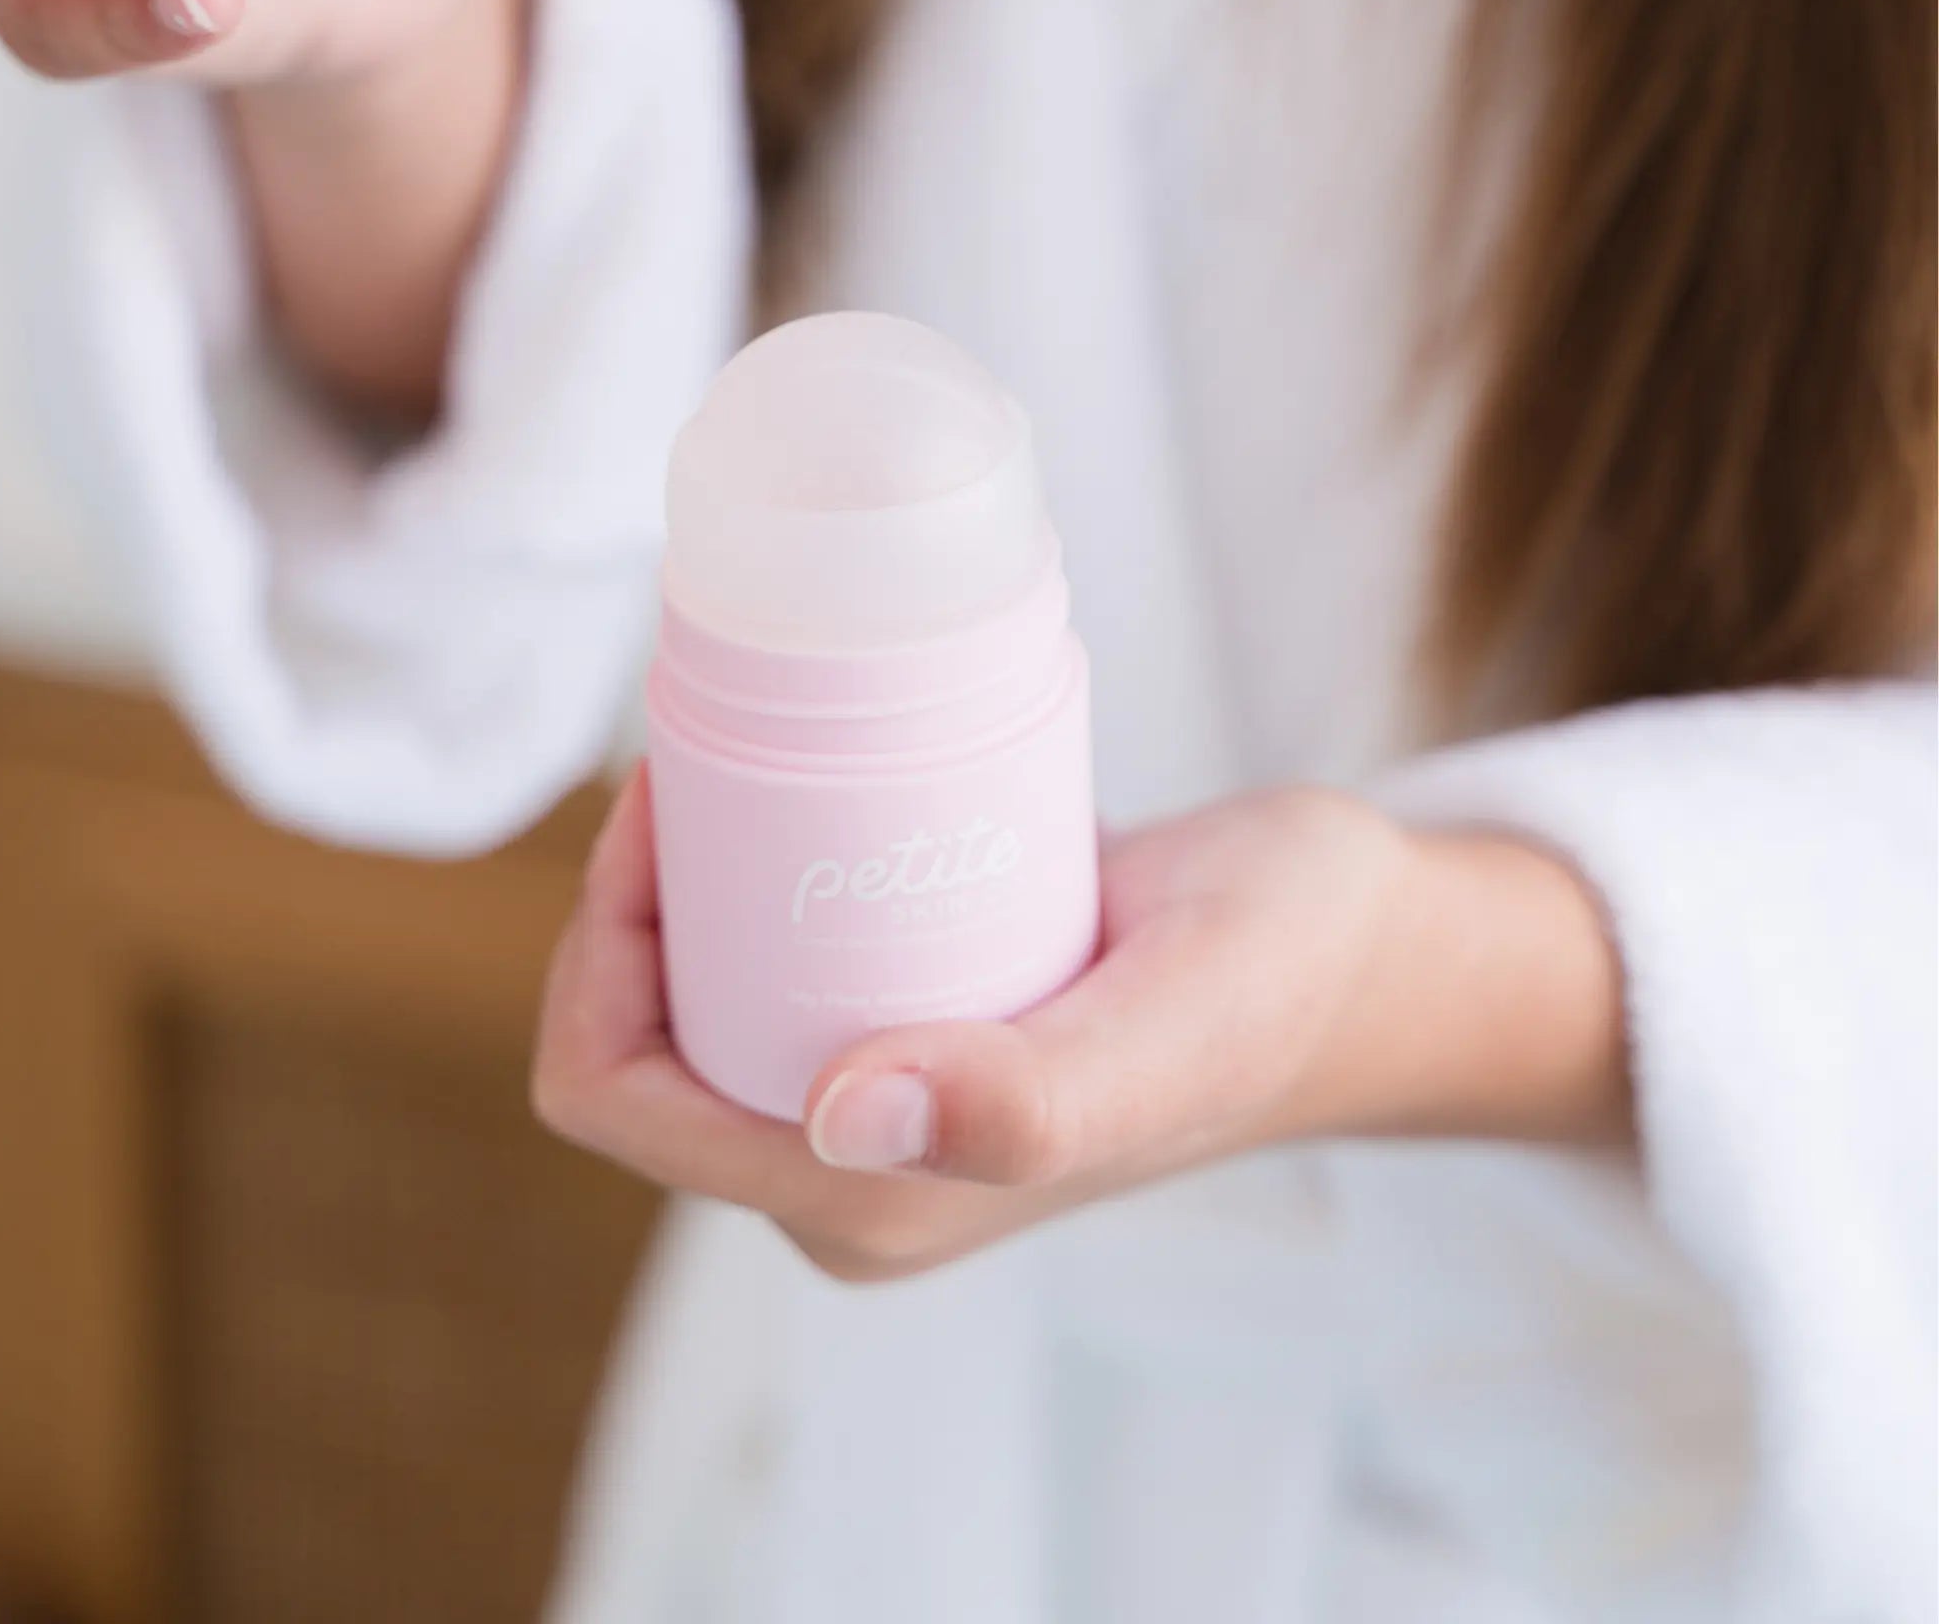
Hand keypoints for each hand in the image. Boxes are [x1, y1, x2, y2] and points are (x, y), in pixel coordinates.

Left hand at [532, 769, 1628, 1283]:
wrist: (1356, 944)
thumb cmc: (1280, 979)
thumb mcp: (1169, 1026)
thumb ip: (1026, 1103)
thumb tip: (836, 1118)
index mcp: (869, 1206)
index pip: (619, 1094)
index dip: (596, 948)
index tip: (670, 799)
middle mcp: (852, 1174)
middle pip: (640, 1037)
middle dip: (632, 898)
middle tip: (704, 746)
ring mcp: (878, 1111)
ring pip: (697, 996)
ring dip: (683, 879)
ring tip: (736, 747)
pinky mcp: (913, 1037)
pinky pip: (768, 967)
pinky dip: (746, 876)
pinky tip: (783, 784)